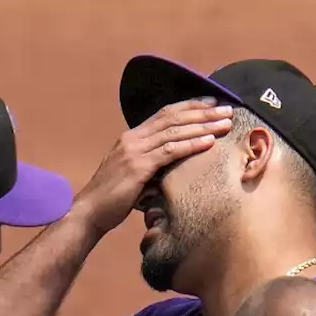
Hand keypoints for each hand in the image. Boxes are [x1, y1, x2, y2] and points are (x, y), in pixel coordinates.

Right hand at [72, 98, 233, 234]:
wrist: (89, 212)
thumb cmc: (112, 199)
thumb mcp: (134, 176)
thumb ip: (152, 168)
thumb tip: (172, 170)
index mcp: (131, 138)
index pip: (164, 114)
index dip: (189, 107)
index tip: (211, 103)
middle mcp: (132, 138)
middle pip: (173, 117)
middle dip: (202, 111)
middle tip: (226, 108)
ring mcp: (134, 151)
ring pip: (174, 131)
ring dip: (203, 125)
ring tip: (225, 122)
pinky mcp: (138, 167)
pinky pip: (170, 151)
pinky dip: (191, 144)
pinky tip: (209, 141)